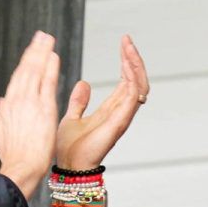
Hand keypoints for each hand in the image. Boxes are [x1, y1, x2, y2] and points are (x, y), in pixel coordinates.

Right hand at [0, 31, 59, 198]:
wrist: (20, 168)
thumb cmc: (14, 156)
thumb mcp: (1, 132)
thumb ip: (2, 115)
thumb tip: (2, 102)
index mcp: (7, 106)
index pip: (18, 79)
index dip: (25, 63)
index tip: (31, 52)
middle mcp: (16, 100)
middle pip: (25, 69)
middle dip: (33, 51)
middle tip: (40, 36)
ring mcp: (29, 103)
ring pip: (35, 71)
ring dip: (41, 52)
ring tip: (47, 39)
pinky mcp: (43, 108)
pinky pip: (46, 82)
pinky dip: (49, 67)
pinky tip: (53, 56)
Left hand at [56, 35, 148, 169]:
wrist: (68, 166)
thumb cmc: (70, 148)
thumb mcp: (72, 117)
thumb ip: (79, 102)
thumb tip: (83, 84)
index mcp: (111, 109)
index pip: (127, 81)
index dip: (126, 62)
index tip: (123, 43)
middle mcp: (121, 111)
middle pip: (137, 80)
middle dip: (133, 59)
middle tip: (127, 41)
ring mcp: (123, 116)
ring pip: (139, 85)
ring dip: (135, 65)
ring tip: (128, 47)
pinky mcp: (120, 121)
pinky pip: (134, 96)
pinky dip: (134, 78)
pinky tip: (128, 64)